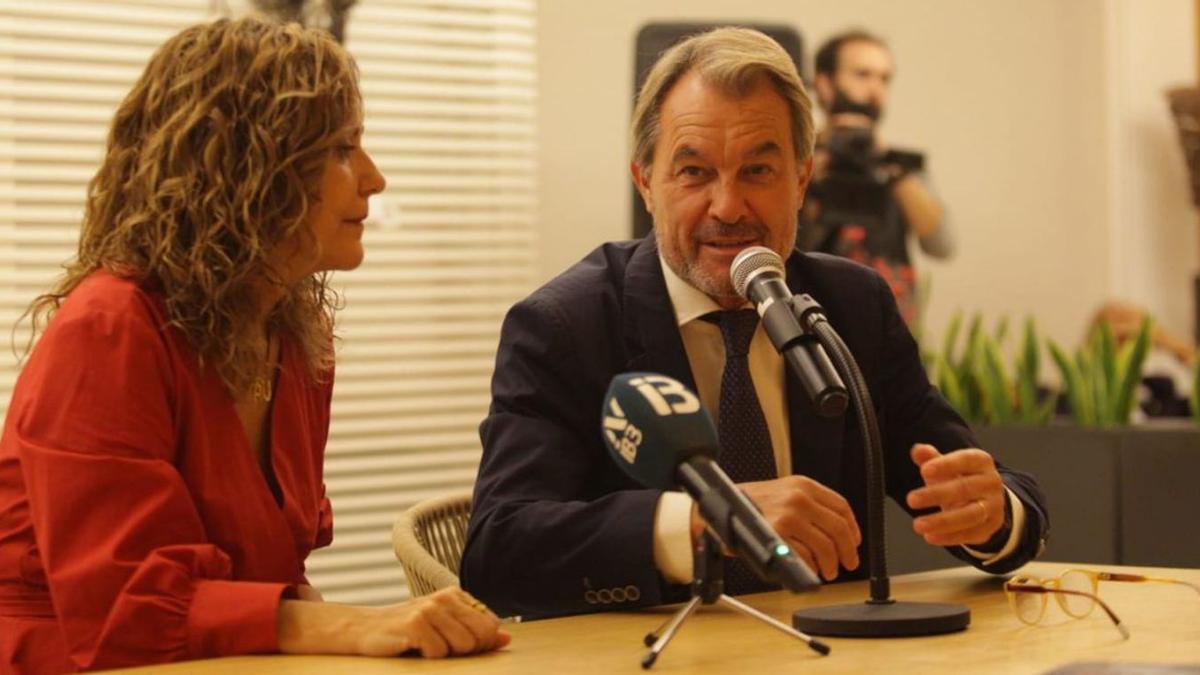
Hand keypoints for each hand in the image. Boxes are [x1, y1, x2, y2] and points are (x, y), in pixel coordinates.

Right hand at [278, 587, 510, 658]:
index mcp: (455, 595)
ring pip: (462, 646)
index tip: (456, 645)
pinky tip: (412, 647)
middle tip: (440, 647)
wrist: (365, 630)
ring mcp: (430, 609)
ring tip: (425, 646)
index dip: (479, 644)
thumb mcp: (444, 628)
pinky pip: (439, 653)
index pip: (490, 625)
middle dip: (466, 650)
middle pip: (481, 636)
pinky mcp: (415, 623)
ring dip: (445, 655)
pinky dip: (428, 658)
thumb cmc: (408, 631)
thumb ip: (476, 631)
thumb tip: (506, 639)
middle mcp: (444, 597)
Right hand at [694, 476, 860, 580]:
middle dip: (847, 551)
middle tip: (847, 562)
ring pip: (825, 546)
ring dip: (831, 563)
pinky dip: (811, 567)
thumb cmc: (747, 504)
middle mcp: (798, 497)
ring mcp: (788, 515)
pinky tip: (810, 570)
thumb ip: (807, 506)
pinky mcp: (777, 534)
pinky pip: (805, 556)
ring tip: (828, 571)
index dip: (853, 528)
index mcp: (802, 485)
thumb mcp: (781, 492)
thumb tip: (831, 530)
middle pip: (839, 528)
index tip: (854, 541)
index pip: (841, 506)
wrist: (716, 508)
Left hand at [905, 444, 1005, 546]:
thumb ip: (930, 458)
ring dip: (943, 521)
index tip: (924, 471)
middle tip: (911, 499)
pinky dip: (949, 537)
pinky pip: (971, 534)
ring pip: (970, 515)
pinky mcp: (990, 527)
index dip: (945, 465)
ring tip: (918, 525)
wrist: (984, 499)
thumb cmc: (959, 478)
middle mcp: (991, 483)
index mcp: (981, 462)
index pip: (965, 460)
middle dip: (936, 494)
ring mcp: (993, 506)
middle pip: (965, 488)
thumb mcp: (945, 465)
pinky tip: (930, 537)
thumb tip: (918, 450)